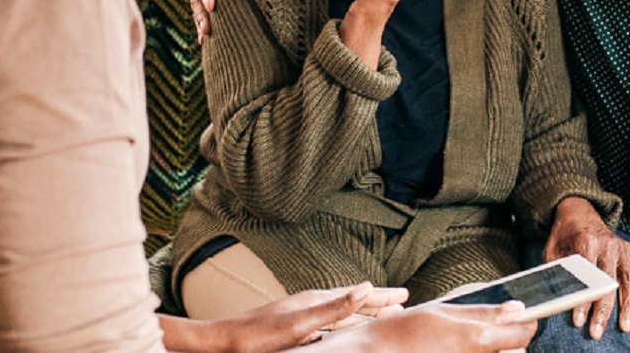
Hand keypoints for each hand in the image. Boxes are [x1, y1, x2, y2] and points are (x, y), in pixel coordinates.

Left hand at [159, 282, 408, 352]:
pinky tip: (341, 333)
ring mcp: (302, 316)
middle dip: (378, 304)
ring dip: (362, 315)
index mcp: (316, 302)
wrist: (223, 342)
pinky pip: (328, 326)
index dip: (383, 298)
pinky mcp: (293, 328)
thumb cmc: (259, 337)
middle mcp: (311, 305)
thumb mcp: (301, 324)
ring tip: (378, 314)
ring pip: (341, 315)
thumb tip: (367, 287)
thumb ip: (335, 308)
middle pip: (353, 304)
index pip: (359, 298)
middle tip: (402, 302)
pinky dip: (343, 327)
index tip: (406, 295)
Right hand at [315, 300, 535, 352]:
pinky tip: (445, 346)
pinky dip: (465, 352)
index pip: (523, 334)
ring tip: (451, 337)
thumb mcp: (443, 311)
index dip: (525, 322)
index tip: (521, 314)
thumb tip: (517, 308)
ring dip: (482, 346)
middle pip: (509, 348)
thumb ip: (483, 312)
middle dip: (500, 335)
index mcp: (478, 339)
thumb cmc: (403, 332)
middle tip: (473, 324)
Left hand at [542, 196, 629, 338]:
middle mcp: (609, 244)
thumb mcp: (552, 250)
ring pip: (628, 280)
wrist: (580, 212)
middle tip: (597, 331)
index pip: (586, 276)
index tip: (578, 320)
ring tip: (625, 327)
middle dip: (603, 310)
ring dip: (627, 306)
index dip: (583, 300)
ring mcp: (623, 249)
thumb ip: (556, 271)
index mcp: (587, 241)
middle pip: (608, 282)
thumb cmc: (564, 235)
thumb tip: (554, 297)